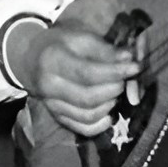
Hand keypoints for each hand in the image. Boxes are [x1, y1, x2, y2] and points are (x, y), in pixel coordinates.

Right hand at [18, 22, 139, 136]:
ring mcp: (51, 105)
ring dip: (109, 105)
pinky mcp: (57, 117)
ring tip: (115, 92)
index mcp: (53, 60)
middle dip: (114, 89)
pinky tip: (109, 113)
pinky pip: (83, 129)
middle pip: (88, 97)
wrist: (31, 59)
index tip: (136, 67)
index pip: (87, 73)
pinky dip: (101, 125)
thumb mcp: (80, 38)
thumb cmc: (60, 45)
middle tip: (124, 79)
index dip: (115, 72)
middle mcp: (49, 86)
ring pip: (88, 115)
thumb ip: (105, 50)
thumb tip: (130, 59)